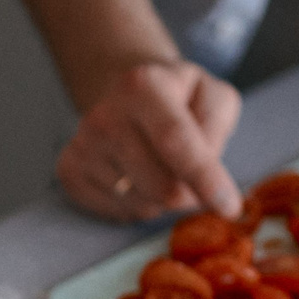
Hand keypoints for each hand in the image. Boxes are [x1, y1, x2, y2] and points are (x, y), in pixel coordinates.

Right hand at [54, 58, 242, 221]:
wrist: (126, 93)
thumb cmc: (177, 98)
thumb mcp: (212, 94)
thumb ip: (218, 126)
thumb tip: (207, 174)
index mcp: (141, 86)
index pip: (175, 141)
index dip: (205, 178)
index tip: (229, 207)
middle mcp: (104, 115)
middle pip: (163, 187)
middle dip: (190, 194)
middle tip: (193, 176)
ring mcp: (82, 146)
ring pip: (143, 205)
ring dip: (163, 198)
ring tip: (160, 166)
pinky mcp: (69, 172)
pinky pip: (119, 212)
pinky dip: (138, 204)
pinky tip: (137, 176)